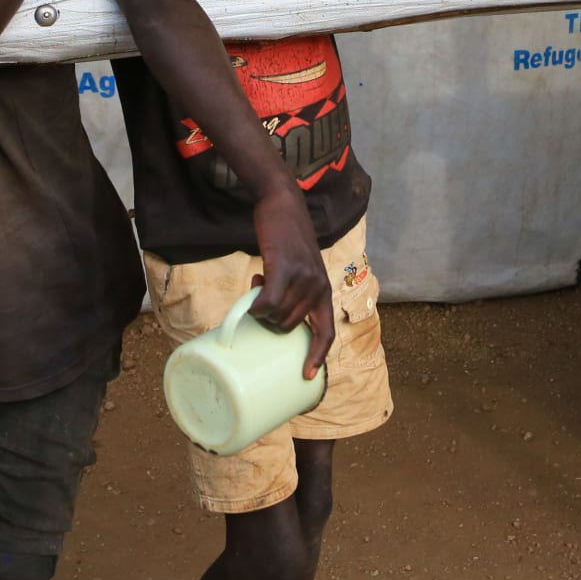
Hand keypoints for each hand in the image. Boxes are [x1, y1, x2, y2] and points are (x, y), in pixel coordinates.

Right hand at [249, 189, 335, 379]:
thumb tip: (271, 313)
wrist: (283, 204)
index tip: (307, 376)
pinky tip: (254, 287)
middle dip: (271, 321)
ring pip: (276, 316)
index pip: (326, 332)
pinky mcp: (284, 268)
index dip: (317, 356)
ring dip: (261, 308)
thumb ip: (293, 289)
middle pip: (288, 328)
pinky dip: (256, 303)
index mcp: (324, 291)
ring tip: (260, 283)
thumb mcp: (300, 267)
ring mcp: (302, 278)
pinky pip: (267, 302)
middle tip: (262, 297)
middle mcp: (318, 287)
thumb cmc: (287, 237)